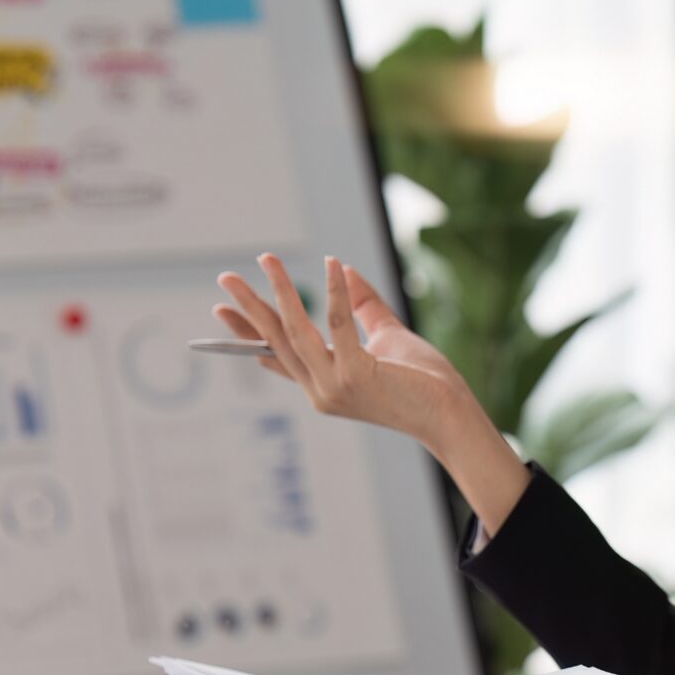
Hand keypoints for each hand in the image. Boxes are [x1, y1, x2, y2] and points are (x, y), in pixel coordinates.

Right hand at [214, 253, 461, 443]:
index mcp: (325, 386)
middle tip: (224, 278)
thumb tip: (343, 267)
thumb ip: (364, 305)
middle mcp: (322, 391)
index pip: (279, 358)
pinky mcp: (356, 375)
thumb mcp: (387, 337)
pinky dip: (333, 293)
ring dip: (280, 291)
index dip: (249, 335)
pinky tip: (331, 265)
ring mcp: (335, 386)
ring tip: (267, 260)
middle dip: (248, 308)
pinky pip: (338, 325)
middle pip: (276, 342)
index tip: (224, 313)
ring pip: (296, 331)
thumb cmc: (424, 381)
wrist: (451, 414)